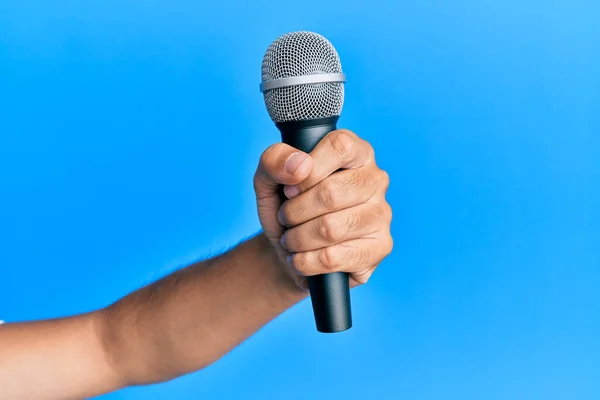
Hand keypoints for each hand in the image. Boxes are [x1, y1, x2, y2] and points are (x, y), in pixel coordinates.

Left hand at [254, 129, 392, 289]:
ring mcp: (381, 214)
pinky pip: (333, 258)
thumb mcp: (268, 179)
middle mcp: (375, 179)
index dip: (307, 171)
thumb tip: (299, 165)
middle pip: (331, 193)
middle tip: (285, 217)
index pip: (340, 146)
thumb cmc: (285, 207)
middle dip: (294, 211)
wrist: (290, 250)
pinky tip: (302, 258)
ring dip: (298, 238)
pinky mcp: (380, 247)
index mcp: (355, 152)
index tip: (290, 188)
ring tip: (291, 238)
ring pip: (330, 229)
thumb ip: (274, 160)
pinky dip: (305, 261)